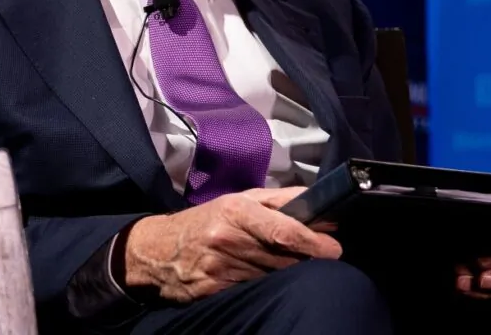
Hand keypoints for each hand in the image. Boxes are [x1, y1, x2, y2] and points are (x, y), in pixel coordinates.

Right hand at [121, 187, 342, 303]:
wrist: (157, 250)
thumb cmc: (205, 221)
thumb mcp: (239, 199)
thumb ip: (280, 200)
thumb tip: (319, 204)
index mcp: (236, 211)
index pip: (284, 231)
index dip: (314, 242)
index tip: (334, 248)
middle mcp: (228, 239)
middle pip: (284, 258)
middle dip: (307, 259)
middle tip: (320, 256)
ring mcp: (220, 268)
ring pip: (272, 277)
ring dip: (287, 273)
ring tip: (286, 264)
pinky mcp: (215, 291)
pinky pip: (253, 291)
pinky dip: (265, 286)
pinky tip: (263, 278)